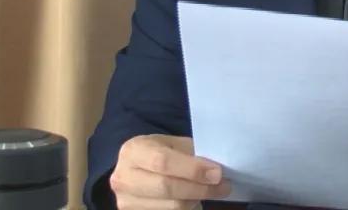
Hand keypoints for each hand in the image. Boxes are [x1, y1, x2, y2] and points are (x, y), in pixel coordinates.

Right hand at [109, 134, 231, 208]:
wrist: (132, 171)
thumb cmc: (157, 153)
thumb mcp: (171, 144)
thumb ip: (191, 154)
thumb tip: (216, 169)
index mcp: (133, 151)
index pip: (163, 162)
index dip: (192, 170)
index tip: (217, 173)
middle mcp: (124, 178)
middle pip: (166, 188)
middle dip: (200, 188)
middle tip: (223, 186)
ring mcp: (126, 202)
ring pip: (170, 207)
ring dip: (196, 200)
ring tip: (210, 192)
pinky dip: (187, 209)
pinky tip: (194, 200)